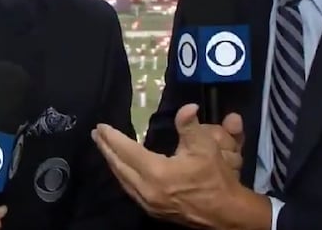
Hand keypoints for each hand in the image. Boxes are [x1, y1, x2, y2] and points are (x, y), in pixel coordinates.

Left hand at [92, 103, 265, 228]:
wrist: (226, 214)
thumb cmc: (215, 178)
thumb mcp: (205, 147)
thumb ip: (190, 125)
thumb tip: (187, 107)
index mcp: (156, 172)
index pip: (127, 151)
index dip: (113, 137)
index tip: (100, 126)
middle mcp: (146, 189)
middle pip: (118, 166)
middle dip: (106, 149)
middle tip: (95, 134)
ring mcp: (148, 203)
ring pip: (122, 180)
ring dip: (112, 162)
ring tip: (105, 148)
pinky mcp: (153, 210)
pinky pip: (130, 189)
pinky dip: (122, 175)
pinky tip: (122, 169)